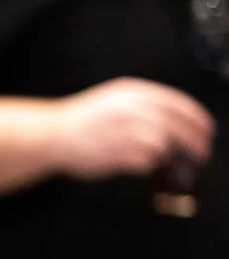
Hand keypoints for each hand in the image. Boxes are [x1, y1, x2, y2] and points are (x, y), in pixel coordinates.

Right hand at [51, 78, 214, 179]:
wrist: (51, 134)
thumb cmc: (80, 121)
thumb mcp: (114, 100)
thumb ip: (144, 106)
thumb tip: (174, 121)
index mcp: (133, 93)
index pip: (178, 104)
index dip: (198, 118)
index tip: (207, 130)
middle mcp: (131, 109)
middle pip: (176, 125)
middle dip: (194, 141)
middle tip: (201, 152)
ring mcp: (123, 131)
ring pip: (164, 143)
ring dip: (172, 155)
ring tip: (172, 162)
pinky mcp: (116, 152)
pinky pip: (146, 161)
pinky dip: (150, 165)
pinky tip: (144, 165)